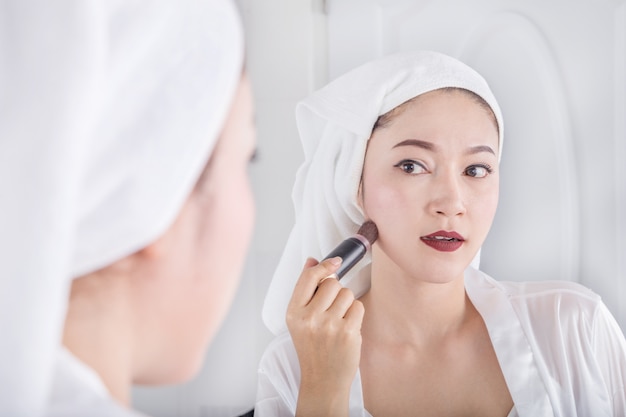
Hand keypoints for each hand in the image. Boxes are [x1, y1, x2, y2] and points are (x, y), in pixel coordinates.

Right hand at [286, 257, 364, 416]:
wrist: (323, 380)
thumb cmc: (312, 348)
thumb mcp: (299, 319)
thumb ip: (305, 289)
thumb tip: (312, 261)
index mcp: (294, 313)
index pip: (309, 278)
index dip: (324, 266)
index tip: (335, 262)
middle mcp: (310, 318)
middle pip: (332, 283)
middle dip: (336, 292)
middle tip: (331, 310)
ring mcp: (329, 325)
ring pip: (347, 293)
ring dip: (346, 303)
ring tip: (338, 320)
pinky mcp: (348, 332)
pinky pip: (358, 307)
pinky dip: (355, 314)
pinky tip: (347, 327)